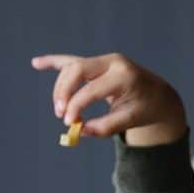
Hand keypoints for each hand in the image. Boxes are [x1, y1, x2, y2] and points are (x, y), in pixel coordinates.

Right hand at [31, 53, 186, 145]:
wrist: (157, 95)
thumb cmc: (144, 108)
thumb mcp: (130, 120)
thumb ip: (106, 127)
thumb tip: (80, 132)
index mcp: (124, 75)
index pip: (92, 89)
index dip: (76, 106)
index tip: (69, 123)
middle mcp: (113, 62)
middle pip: (77, 70)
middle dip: (63, 92)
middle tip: (60, 115)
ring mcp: (103, 60)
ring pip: (71, 68)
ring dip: (61, 89)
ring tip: (61, 111)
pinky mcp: (96, 64)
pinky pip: (71, 61)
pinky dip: (54, 62)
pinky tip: (36, 63)